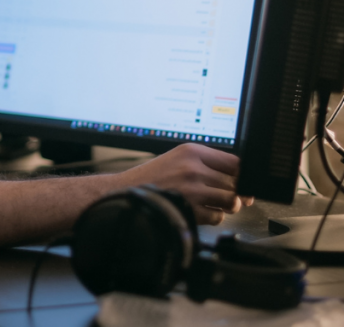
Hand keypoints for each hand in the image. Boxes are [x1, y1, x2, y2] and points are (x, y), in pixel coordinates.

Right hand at [118, 143, 252, 224]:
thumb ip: (207, 164)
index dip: (243, 175)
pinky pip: (218, 217)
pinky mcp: (189, 209)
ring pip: (231, 201)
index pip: (235, 162)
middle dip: (235, 193)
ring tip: (213, 203)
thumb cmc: (152, 177)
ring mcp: (192, 190)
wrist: (125, 191)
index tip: (242, 182)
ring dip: (227, 206)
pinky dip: (213, 217)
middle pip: (236, 183)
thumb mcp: (177, 158)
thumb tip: (242, 180)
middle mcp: (193, 168)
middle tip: (224, 195)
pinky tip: (199, 211)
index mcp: (192, 152)